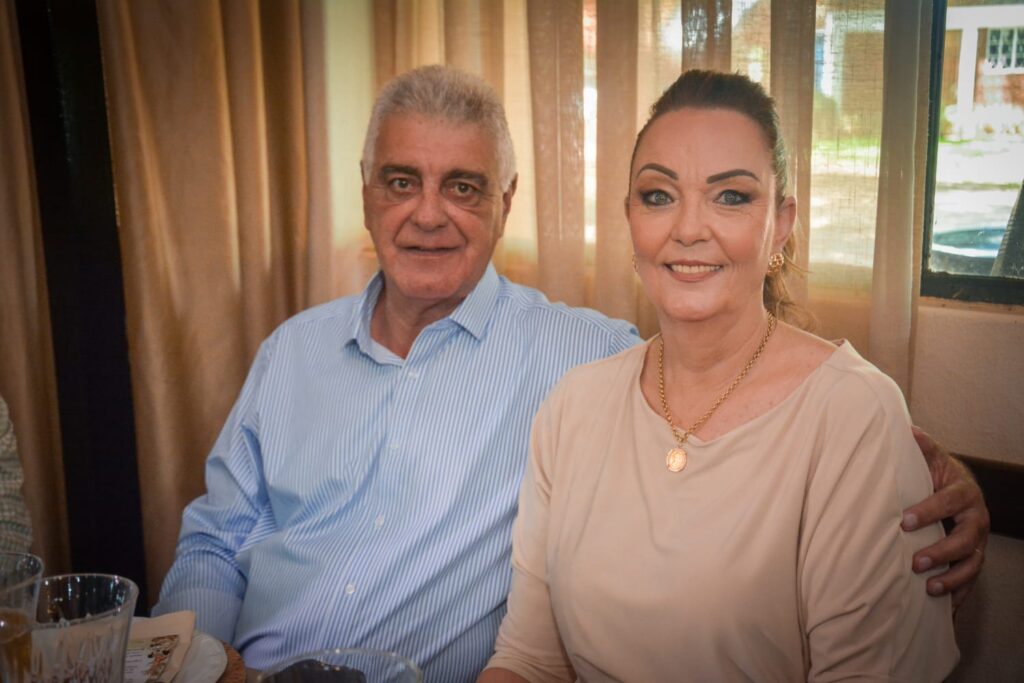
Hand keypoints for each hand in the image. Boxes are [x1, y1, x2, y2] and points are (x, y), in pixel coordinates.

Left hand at [901, 427, 989, 607]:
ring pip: (972, 564)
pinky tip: (944, 610)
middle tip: (916, 562)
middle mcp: (976, 519)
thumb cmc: (936, 474)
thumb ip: (921, 446)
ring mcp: (977, 541)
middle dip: (942, 552)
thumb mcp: (931, 457)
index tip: (903, 521)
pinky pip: (971, 581)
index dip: (927, 511)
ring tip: (929, 589)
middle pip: (966, 539)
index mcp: (963, 492)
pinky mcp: (972, 559)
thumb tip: (906, 428)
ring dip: (952, 578)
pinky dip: (959, 595)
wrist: (958, 489)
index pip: (947, 502)